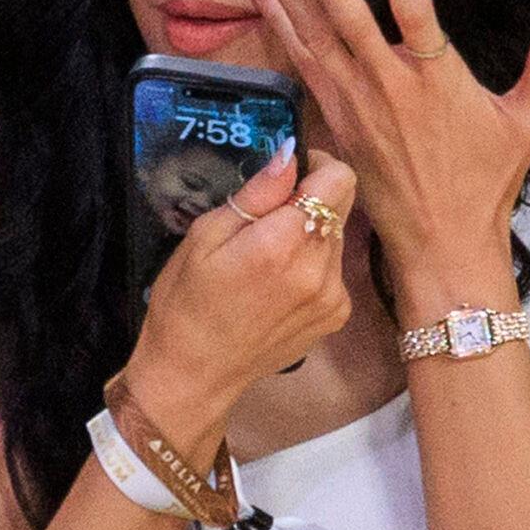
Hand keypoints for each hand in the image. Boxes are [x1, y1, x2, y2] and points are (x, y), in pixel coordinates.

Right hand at [121, 143, 358, 457]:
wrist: (195, 374)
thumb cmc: (186, 302)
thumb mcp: (204, 237)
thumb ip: (255, 194)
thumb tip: (289, 155)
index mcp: (282, 243)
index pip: (339, 178)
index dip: (316, 167)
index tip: (288, 177)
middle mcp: (319, 269)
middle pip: (342, 204)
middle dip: (311, 199)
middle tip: (268, 218)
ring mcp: (333, 296)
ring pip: (338, 236)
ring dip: (312, 233)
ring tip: (269, 257)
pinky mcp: (336, 316)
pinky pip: (336, 270)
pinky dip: (313, 265)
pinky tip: (278, 284)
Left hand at [244, 0, 529, 293]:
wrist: (441, 241)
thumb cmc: (488, 181)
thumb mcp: (528, 120)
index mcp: (436, 78)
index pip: (414, 6)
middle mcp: (389, 85)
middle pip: (345, 17)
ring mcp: (356, 105)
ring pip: (313, 38)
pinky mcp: (336, 122)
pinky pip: (303, 65)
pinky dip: (282, 30)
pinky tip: (263, 1)